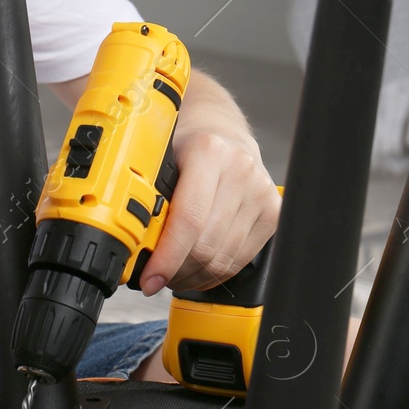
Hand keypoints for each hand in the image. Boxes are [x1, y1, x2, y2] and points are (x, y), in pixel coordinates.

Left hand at [138, 129, 279, 295]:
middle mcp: (240, 170)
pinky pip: (240, 260)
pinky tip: (197, 268)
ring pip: (223, 259)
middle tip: (156, 276)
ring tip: (174, 273)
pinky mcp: (273, 213)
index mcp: (208, 152)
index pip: (189, 220)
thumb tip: (135, 246)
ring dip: (193, 276)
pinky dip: (214, 273)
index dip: (167, 258)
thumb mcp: (159, 158)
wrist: (221, 129)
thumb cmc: (187, 144)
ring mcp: (261, 193)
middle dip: (176, 271)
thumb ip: (148, 196)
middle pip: (206, 246)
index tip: (149, 279)